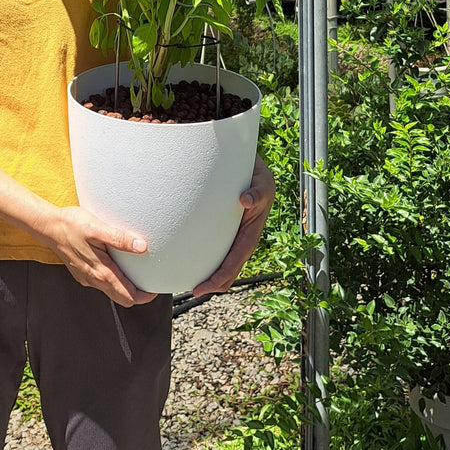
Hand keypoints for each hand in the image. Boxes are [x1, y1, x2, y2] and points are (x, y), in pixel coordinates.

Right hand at [37, 205, 158, 307]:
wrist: (47, 226)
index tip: (155, 289)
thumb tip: (142, 247)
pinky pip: (101, 283)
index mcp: (101, 272)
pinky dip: (112, 280)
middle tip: (149, 283)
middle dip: (137, 295)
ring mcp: (86, 277)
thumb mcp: (97, 227)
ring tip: (135, 273)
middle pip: (121, 298)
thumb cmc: (71, 224)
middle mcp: (93, 279)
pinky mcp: (81, 272)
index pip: (128, 296)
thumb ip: (119, 238)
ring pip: (110, 291)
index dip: (144, 296)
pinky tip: (115, 265)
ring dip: (124, 287)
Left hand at [191, 156, 275, 298]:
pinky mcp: (222, 223)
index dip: (224, 274)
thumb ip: (257, 192)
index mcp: (252, 227)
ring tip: (191, 282)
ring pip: (221, 254)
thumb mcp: (261, 180)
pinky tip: (188, 256)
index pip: (238, 257)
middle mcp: (243, 232)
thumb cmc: (254, 170)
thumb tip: (245, 201)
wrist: (245, 159)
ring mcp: (233, 229)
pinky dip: (203, 252)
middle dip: (215, 280)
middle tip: (195, 290)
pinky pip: (213, 240)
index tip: (208, 287)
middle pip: (230, 263)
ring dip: (209, 270)